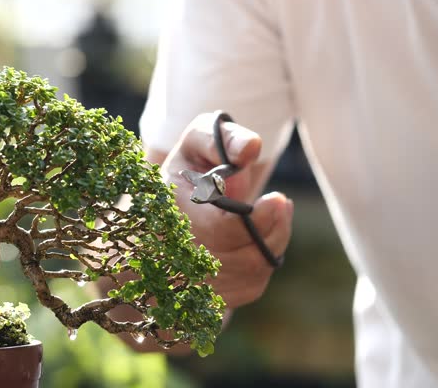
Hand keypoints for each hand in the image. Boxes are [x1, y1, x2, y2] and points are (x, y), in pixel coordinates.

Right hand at [158, 113, 293, 308]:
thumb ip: (221, 139)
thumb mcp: (194, 146)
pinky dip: (263, 259)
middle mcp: (181, 259)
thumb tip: (251, 149)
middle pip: (246, 256)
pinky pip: (252, 283)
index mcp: (173, 218)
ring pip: (253, 270)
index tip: (278, 200)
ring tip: (275, 213)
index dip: (258, 220)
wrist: (156, 223)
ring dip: (272, 240)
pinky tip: (257, 238)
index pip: (224, 231)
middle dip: (273, 228)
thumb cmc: (183, 177)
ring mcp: (196, 284)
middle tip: (281, 202)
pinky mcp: (211, 299)